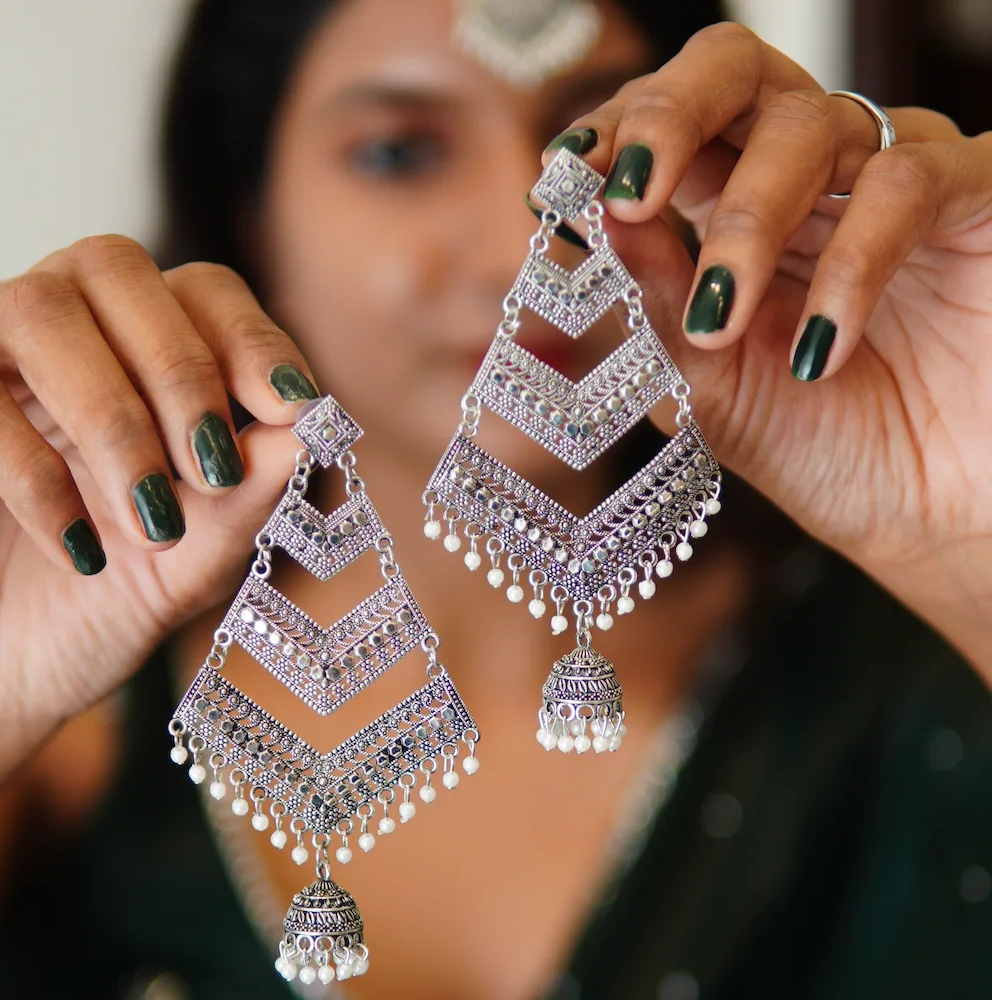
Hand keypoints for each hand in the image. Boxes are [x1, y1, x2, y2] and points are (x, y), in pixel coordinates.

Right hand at [0, 236, 319, 782]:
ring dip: (115, 419)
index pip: (204, 293)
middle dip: (181, 369)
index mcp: (142, 359)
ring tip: (152, 521)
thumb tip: (316, 423)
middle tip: (212, 469)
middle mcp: (66, 335)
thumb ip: (254, 493)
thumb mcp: (198, 559)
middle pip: (118, 266)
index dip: (249, 337)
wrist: (7, 675)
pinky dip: (37, 474)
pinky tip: (81, 550)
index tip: (288, 404)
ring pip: (46, 312)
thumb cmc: (104, 608)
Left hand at [550, 24, 991, 679]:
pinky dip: (850, 262)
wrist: (928, 516)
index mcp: (735, 218)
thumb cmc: (821, 450)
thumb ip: (658, 300)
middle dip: (670, 116)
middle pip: (738, 72)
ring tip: (723, 322)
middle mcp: (812, 185)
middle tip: (629, 190)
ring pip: (814, 123)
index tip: (564, 174)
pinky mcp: (979, 202)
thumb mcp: (712, 385)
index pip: (673, 128)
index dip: (619, 131)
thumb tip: (593, 214)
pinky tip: (818, 348)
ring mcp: (895, 184)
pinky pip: (908, 182)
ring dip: (747, 221)